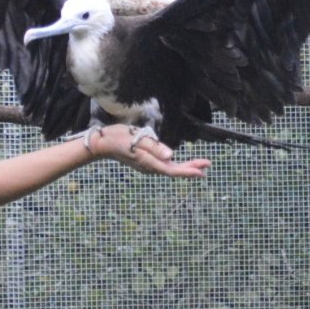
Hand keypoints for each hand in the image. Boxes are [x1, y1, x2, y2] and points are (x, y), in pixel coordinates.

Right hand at [89, 125, 209, 177]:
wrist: (102, 144)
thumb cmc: (119, 138)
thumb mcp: (138, 139)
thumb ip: (155, 148)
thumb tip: (171, 156)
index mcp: (149, 162)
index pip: (173, 169)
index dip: (189, 170)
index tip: (203, 170)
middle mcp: (150, 167)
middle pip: (173, 170)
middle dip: (191, 168)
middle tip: (207, 165)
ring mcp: (147, 166)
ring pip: (169, 169)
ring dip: (184, 167)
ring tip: (199, 166)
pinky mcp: (144, 162)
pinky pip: (163, 166)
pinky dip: (174, 165)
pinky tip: (178, 163)